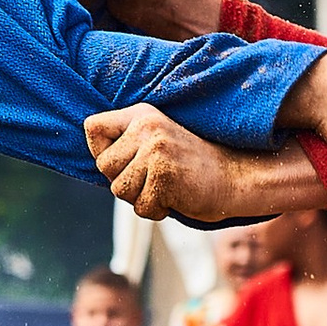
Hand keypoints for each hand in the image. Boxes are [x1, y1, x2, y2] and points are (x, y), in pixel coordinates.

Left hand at [87, 106, 237, 222]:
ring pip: (119, 190)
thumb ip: (127, 146)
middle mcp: (147, 128)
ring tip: (166, 186)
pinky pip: (140, 207)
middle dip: (124, 181)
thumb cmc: (191, 166)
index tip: (125, 160)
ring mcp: (156, 151)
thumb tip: (97, 163)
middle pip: (103, 166)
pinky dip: (156, 210)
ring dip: (141, 198)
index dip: (101, 151)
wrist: (234, 178)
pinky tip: (176, 197)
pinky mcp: (164, 176)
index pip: (92, 127)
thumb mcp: (157, 141)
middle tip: (155, 177)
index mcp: (142, 115)